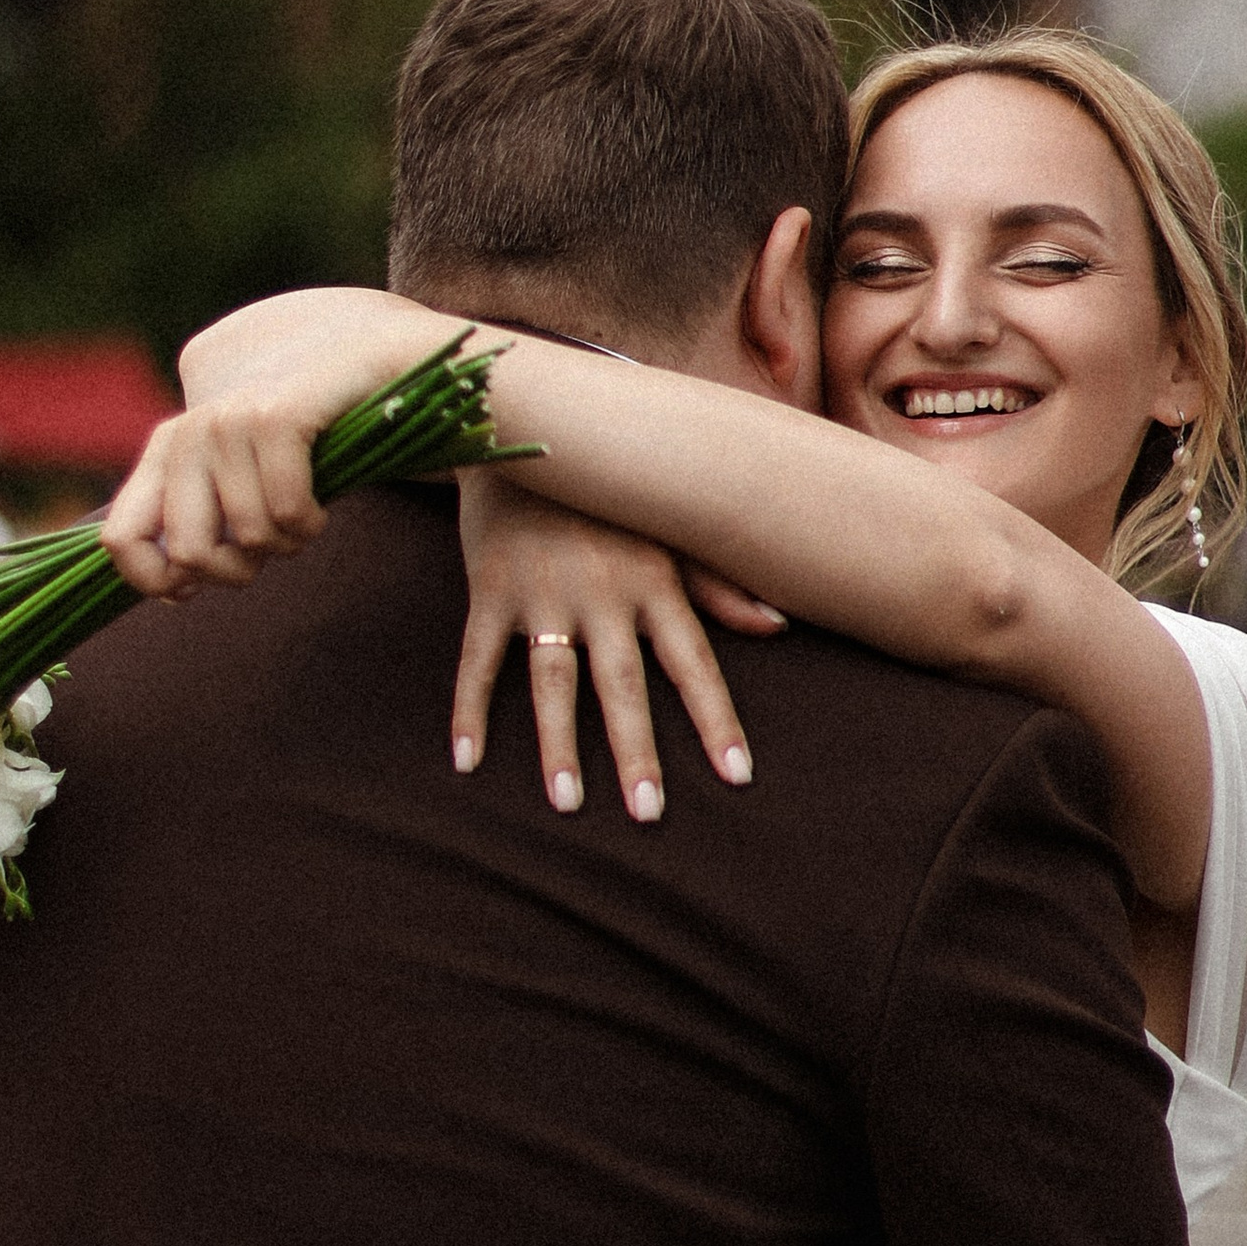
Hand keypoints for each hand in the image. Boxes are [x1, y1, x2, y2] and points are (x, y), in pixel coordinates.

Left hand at [98, 394, 327, 598]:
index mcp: (166, 450)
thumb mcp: (234, 472)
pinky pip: (287, 512)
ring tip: (302, 516)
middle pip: (189, 552)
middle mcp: (188, 432)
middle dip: (236, 571)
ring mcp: (229, 421)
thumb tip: (172, 591)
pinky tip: (320, 505)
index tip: (194, 588)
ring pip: (249, 537)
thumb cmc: (298, 433)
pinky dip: (310, 523)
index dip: (155, 581)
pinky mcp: (275, 417)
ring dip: (287, 544)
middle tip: (267, 549)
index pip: (120, 538)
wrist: (357, 353)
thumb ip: (196, 520)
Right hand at [451, 472, 779, 821]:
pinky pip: (478, 660)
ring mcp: (542, 595)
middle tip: (648, 813)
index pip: (694, 663)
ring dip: (558, 743)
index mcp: (653, 583)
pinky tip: (467, 761)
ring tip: (566, 804)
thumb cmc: (609, 497)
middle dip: (637, 749)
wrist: (526, 432)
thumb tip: (778, 625)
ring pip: (553, 681)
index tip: (737, 776)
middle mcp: (602, 595)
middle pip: (623, 684)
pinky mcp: (490, 592)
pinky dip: (468, 709)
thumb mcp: (666, 531)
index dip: (716, 720)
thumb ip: (718, 585)